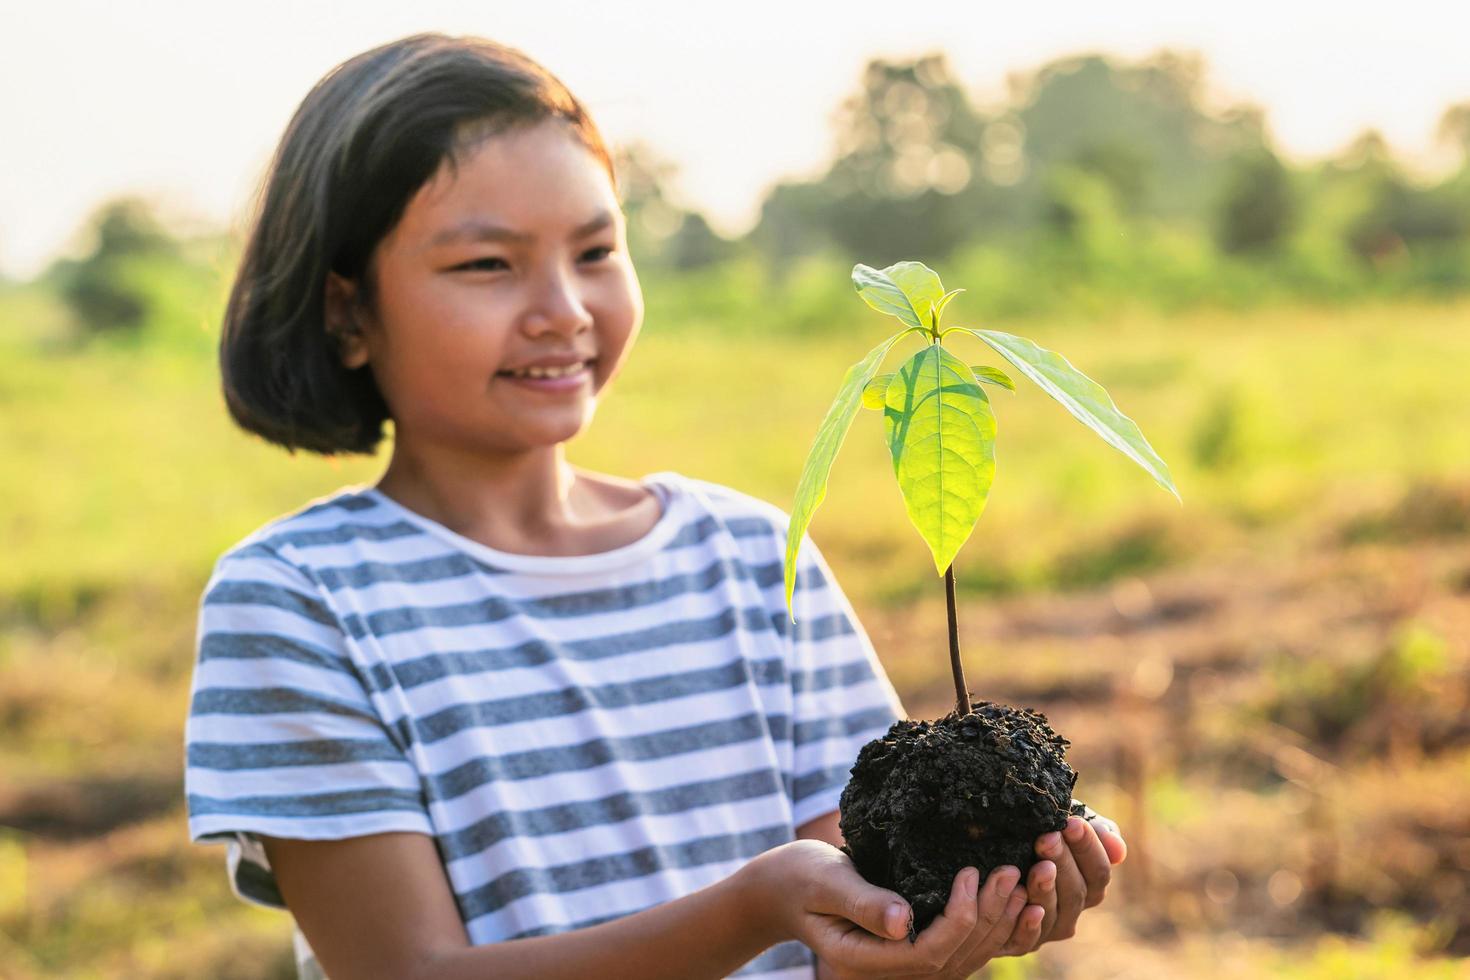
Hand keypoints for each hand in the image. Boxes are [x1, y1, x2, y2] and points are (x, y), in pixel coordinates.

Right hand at [745, 840, 1026, 977]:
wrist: (781, 890)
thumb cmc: (797, 877)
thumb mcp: (824, 880)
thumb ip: (862, 901)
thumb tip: (902, 920)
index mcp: (862, 958)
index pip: (928, 953)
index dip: (959, 918)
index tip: (970, 871)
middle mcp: (887, 970)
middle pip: (953, 958)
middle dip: (987, 917)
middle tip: (1011, 870)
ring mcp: (900, 963)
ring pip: (962, 957)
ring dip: (994, 922)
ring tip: (1019, 879)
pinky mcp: (910, 947)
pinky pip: (956, 947)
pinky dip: (985, 925)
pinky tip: (1007, 897)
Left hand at [1002, 812, 1126, 953]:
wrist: (995, 844)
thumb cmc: (1037, 831)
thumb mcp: (1067, 827)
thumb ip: (1097, 834)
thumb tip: (1119, 851)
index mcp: (1089, 885)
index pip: (1098, 871)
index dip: (1088, 848)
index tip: (1071, 823)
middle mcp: (1071, 911)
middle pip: (1076, 892)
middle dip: (1063, 863)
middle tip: (1047, 838)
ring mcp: (1047, 928)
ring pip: (1053, 913)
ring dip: (1046, 889)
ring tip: (1038, 866)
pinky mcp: (1019, 941)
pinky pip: (1027, 940)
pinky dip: (1028, 926)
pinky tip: (1026, 907)